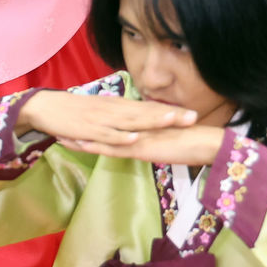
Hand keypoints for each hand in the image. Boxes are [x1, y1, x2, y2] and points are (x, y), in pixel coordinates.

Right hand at [18, 90, 198, 146]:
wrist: (47, 107)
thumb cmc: (76, 111)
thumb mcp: (103, 111)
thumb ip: (122, 116)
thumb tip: (141, 121)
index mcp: (119, 106)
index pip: (150, 108)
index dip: (171, 111)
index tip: (193, 114)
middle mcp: (115, 110)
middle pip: (147, 112)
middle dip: (171, 115)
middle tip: (193, 117)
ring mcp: (103, 120)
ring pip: (132, 121)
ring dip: (152, 120)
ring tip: (172, 120)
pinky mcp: (89, 130)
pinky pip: (108, 134)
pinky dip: (122, 136)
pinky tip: (135, 137)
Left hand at [59, 123, 225, 166]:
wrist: (206, 142)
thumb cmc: (193, 141)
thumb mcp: (170, 139)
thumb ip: (158, 137)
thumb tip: (149, 139)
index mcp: (143, 125)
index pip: (114, 122)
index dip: (96, 120)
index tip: (79, 119)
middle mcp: (136, 128)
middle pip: (103, 126)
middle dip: (82, 126)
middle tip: (61, 124)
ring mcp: (137, 137)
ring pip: (103, 136)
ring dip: (81, 136)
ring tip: (60, 135)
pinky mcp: (140, 148)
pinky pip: (114, 147)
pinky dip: (97, 145)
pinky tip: (80, 145)